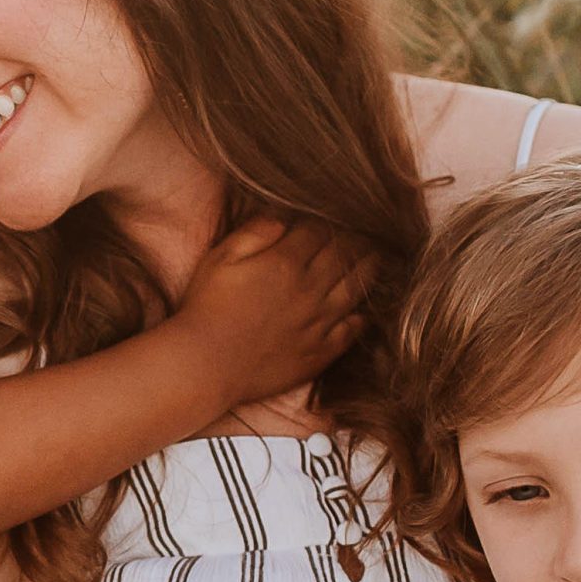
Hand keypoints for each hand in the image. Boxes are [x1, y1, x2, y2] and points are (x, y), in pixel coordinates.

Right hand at [173, 218, 372, 415]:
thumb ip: (254, 232)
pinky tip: (364, 308)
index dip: (328, 220)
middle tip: (365, 231)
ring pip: (357, 287)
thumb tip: (283, 217)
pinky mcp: (320, 351)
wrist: (205, 365)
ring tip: (375, 257)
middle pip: (347, 254)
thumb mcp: (220, 258)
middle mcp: (309, 289)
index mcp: (285, 262)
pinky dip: (363, 315)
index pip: (320, 230)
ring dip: (369, 268)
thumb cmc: (205, 309)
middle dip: (357, 238)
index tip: (330, 218)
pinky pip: (353, 329)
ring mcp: (318, 322)